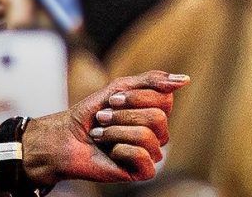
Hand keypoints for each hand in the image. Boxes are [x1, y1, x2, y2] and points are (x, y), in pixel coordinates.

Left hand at [24, 71, 188, 186]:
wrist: (66, 139)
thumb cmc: (92, 113)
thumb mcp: (121, 86)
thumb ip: (153, 81)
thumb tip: (185, 80)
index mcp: (155, 109)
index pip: (166, 98)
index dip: (137, 97)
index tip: (113, 99)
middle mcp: (157, 131)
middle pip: (158, 118)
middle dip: (124, 115)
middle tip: (104, 117)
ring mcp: (150, 152)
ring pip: (149, 137)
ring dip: (117, 132)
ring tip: (101, 135)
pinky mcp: (142, 172)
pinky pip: (144, 158)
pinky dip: (121, 150)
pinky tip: (111, 153)